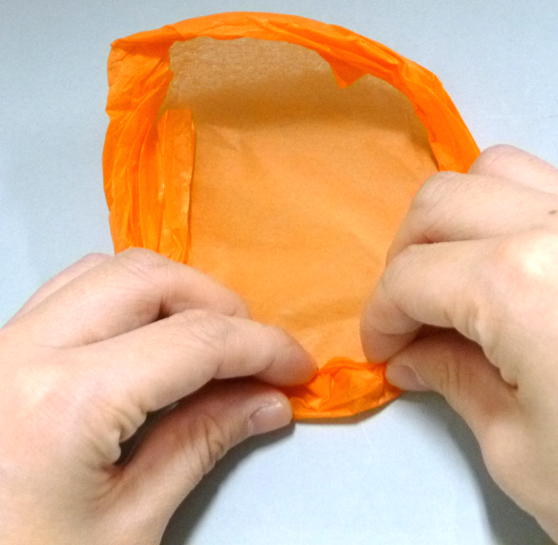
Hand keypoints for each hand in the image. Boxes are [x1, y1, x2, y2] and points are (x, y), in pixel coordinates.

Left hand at [0, 249, 315, 544]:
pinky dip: (124, 296)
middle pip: (150, 279)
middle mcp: (25, 353)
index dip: (261, 347)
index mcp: (66, 403)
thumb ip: (201, 445)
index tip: (296, 367)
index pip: (195, 340)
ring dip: (171, 292)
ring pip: (106, 270)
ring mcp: (2, 345)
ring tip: (205, 339)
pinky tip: (147, 335)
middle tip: (253, 352)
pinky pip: (70, 290)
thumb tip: (267, 402)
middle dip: (219, 305)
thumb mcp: (127, 526)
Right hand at [362, 145, 557, 544]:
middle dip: (404, 258)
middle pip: (440, 203)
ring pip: (495, 171)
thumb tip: (411, 352)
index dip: (381, 315)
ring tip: (454, 279)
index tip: (380, 349)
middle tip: (408, 315)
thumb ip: (451, 377)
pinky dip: (505, 212)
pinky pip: (547, 189)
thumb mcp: (516, 448)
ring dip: (454, 220)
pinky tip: (505, 268)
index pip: (412, 276)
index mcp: (522, 284)